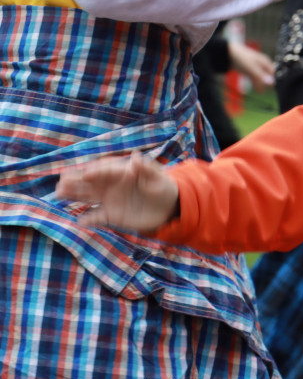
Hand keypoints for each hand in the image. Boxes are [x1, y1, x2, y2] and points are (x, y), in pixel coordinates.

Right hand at [55, 152, 178, 233]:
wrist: (168, 206)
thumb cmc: (163, 187)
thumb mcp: (158, 177)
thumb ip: (146, 168)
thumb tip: (135, 157)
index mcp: (121, 172)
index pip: (105, 170)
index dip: (95, 171)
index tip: (86, 174)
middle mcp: (111, 185)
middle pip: (89, 181)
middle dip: (75, 180)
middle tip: (61, 182)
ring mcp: (110, 199)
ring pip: (87, 196)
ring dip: (74, 195)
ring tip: (58, 194)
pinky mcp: (112, 214)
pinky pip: (97, 216)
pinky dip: (89, 219)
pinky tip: (79, 221)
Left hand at [228, 41, 274, 90]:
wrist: (228, 53)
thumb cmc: (242, 58)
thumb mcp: (252, 68)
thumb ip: (261, 76)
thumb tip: (272, 83)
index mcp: (265, 62)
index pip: (274, 73)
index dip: (274, 81)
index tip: (273, 89)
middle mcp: (262, 64)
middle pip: (268, 76)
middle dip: (268, 84)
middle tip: (268, 91)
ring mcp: (256, 67)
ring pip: (261, 78)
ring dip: (261, 84)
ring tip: (261, 92)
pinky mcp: (249, 70)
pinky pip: (255, 78)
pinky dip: (257, 83)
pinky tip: (258, 90)